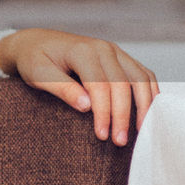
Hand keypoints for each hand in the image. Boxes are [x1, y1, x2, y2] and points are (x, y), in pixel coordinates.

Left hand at [0, 28, 158, 146]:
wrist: (37, 42)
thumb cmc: (34, 59)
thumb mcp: (38, 74)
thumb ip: (61, 88)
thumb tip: (86, 106)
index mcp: (82, 51)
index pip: (100, 85)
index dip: (103, 112)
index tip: (102, 135)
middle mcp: (103, 48)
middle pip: (123, 84)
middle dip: (123, 115)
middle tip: (119, 142)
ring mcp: (115, 52)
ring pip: (140, 79)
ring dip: (144, 106)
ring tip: (140, 131)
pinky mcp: (120, 58)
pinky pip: (143, 75)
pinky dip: (150, 93)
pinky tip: (148, 112)